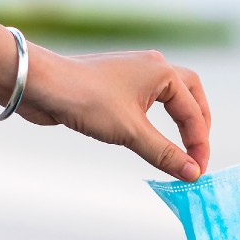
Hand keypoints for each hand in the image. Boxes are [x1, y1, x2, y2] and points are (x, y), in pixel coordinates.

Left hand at [19, 46, 210, 181]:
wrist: (41, 84)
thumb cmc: (86, 100)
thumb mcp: (130, 132)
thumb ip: (164, 153)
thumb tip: (192, 173)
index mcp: (162, 71)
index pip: (193, 112)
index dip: (198, 144)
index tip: (196, 172)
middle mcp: (152, 67)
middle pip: (190, 94)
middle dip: (197, 124)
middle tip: (198, 153)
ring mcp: (133, 73)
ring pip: (169, 95)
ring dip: (179, 120)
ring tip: (181, 146)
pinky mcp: (115, 84)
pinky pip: (147, 102)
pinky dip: (157, 121)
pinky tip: (150, 136)